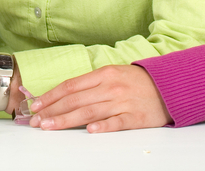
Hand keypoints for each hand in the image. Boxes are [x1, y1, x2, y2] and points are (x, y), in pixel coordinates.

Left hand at [27, 65, 171, 131]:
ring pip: (90, 112)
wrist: (168, 86)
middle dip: (53, 111)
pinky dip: (102, 126)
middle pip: (76, 100)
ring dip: (66, 120)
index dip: (51, 96)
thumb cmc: (136, 81)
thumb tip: (63, 96)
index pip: (71, 86)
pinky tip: (89, 131)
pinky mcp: (135, 117)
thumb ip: (90, 84)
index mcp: (103, 74)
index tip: (36, 105)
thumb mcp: (112, 74)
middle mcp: (111, 87)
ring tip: (50, 127)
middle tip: (36, 121)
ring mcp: (123, 102)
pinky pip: (116, 122)